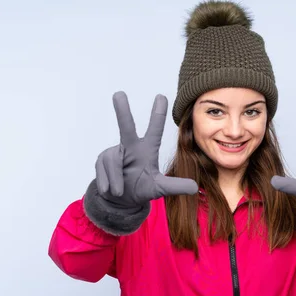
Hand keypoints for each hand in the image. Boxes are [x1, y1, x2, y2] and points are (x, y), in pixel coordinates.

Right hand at [95, 91, 197, 208]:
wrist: (120, 200)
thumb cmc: (141, 188)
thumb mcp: (160, 189)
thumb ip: (175, 186)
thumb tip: (194, 187)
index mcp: (147, 150)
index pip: (155, 130)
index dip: (158, 114)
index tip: (161, 96)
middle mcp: (130, 146)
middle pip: (126, 127)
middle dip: (122, 111)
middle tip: (119, 94)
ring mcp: (114, 151)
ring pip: (113, 162)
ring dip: (116, 180)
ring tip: (119, 191)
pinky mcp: (102, 159)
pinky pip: (104, 170)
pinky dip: (108, 182)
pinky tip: (110, 189)